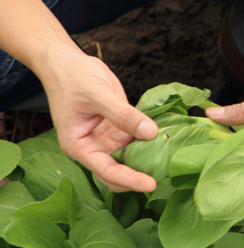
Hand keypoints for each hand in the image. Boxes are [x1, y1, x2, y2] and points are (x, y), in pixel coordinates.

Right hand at [38, 47, 158, 191]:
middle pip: (118, 171)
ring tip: (172, 161)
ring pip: (129, 158)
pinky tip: (168, 142)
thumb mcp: (98, 95)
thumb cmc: (72, 78)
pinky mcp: (118, 129)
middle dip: (139, 175)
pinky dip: (150, 142)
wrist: (67, 63)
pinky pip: (136, 141)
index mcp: (78, 146)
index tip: (151, 185)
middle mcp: (93, 147)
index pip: (106, 170)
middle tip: (166, 175)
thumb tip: (151, 133)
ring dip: (147, 160)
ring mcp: (106, 139)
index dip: (129, 179)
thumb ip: (123, 115)